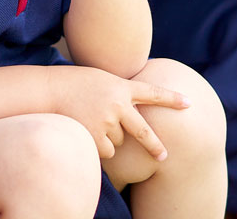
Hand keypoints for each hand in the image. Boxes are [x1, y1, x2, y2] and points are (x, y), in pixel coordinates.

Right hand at [47, 65, 189, 160]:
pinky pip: (107, 151)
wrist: (49, 90)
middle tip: (163, 155)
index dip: (171, 99)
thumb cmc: (74, 83)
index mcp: (121, 87)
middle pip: (143, 131)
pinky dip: (99, 147)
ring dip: (109, 139)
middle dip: (154, 145)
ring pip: (119, 142)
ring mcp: (107, 121)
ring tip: (91, 122)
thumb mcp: (101, 80)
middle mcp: (118, 104)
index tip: (188, 103)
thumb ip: (120, 92)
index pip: (152, 93)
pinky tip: (86, 131)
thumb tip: (135, 108)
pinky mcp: (96, 136)